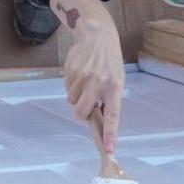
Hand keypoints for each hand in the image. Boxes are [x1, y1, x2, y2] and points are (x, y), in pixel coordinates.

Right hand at [52, 0, 125, 151]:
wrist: (97, 34)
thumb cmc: (109, 61)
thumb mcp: (116, 78)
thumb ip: (109, 98)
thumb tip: (98, 120)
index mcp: (115, 87)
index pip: (113, 116)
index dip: (110, 134)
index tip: (109, 150)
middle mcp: (99, 83)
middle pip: (81, 112)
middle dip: (80, 113)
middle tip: (85, 105)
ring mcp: (84, 76)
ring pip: (72, 100)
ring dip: (76, 95)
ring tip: (86, 80)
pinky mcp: (72, 70)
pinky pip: (67, 88)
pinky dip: (71, 85)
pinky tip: (80, 72)